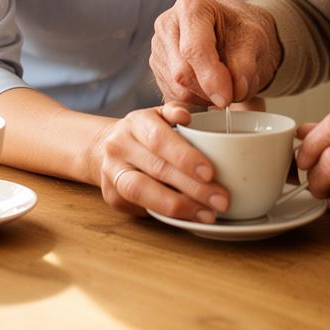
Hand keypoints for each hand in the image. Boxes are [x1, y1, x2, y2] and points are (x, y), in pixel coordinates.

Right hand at [90, 104, 230, 222]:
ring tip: (208, 214)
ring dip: (180, 206)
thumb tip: (186, 117)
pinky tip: (192, 217)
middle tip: (221, 200)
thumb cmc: (146, 132)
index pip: (159, 139)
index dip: (184, 156)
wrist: (107, 147)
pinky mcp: (113, 197)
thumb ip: (175, 112)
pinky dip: (170, 215)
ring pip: (144, 193)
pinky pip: (143, 208)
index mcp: (136, 122)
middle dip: (193, 187)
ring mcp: (112, 173)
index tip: (210, 172)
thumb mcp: (160, 115)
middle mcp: (119, 146)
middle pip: (156, 169)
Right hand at [151, 0, 282, 107]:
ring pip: (177, 89)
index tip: (227, 97)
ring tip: (224, 85)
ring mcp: (158, 48)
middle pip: (181, 72)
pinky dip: (196, 100)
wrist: (230, 33)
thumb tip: (236, 90)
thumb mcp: (254, 41)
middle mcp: (167, 24)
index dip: (211, 77)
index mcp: (191, 7)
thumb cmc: (239, 32)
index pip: (194, 48)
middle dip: (209, 90)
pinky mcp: (157, 69)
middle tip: (233, 92)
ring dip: (205, 98)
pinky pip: (174, 96)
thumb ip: (246, 65)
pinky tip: (210, 87)